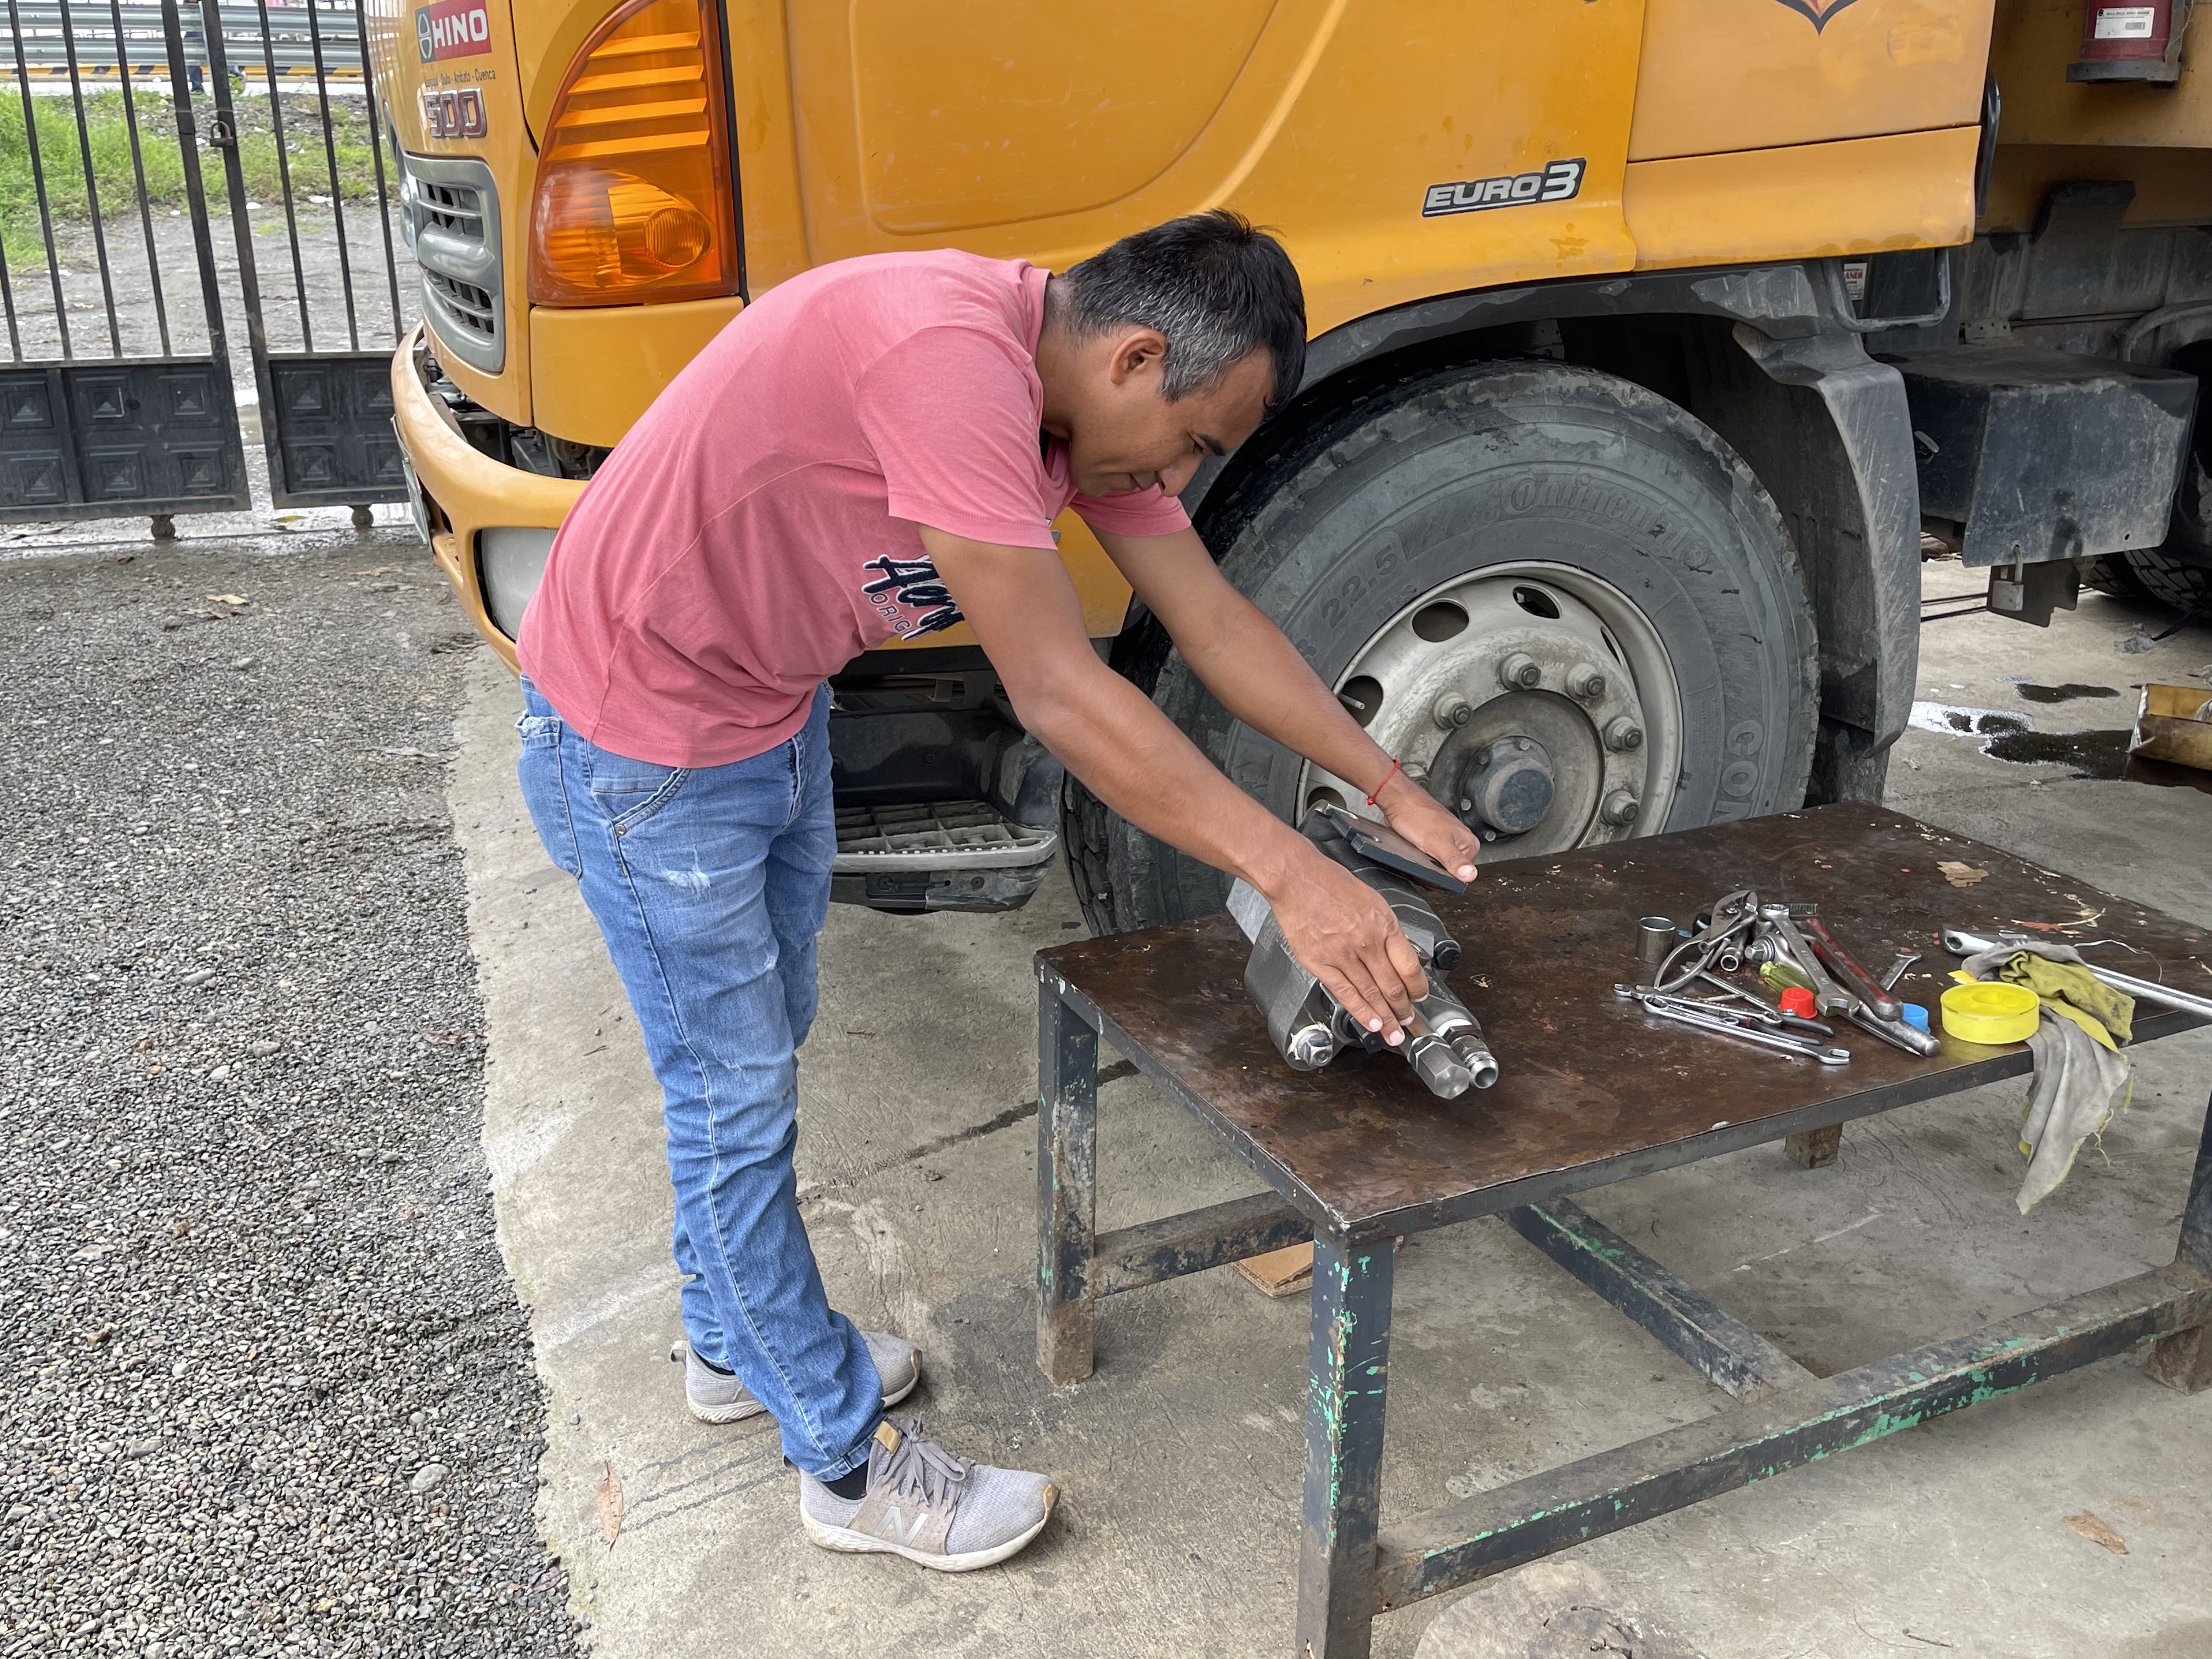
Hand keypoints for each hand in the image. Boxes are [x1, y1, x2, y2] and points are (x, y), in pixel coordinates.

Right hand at [1261, 847, 1428, 1044]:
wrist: (1297, 878)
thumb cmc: (1330, 883)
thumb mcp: (1372, 900)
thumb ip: (1385, 929)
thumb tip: (1396, 955)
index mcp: (1384, 924)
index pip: (1409, 966)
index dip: (1418, 987)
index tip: (1420, 996)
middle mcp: (1366, 941)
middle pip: (1392, 985)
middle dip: (1403, 1008)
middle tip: (1408, 1021)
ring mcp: (1343, 954)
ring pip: (1371, 994)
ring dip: (1385, 1017)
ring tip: (1393, 1032)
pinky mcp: (1320, 963)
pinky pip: (1345, 993)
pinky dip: (1360, 1011)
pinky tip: (1371, 1023)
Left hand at [1375, 770, 1479, 883]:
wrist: (1398, 801)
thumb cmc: (1417, 814)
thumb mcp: (1437, 843)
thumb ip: (1454, 860)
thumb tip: (1470, 874)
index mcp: (1469, 845)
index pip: (1459, 876)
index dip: (1442, 878)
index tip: (1430, 870)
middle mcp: (1460, 844)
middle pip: (1448, 873)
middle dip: (1432, 872)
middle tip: (1421, 858)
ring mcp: (1446, 843)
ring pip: (1436, 867)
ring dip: (1424, 867)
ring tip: (1417, 852)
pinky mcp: (1432, 842)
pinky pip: (1427, 859)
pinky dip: (1419, 860)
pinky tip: (1413, 852)